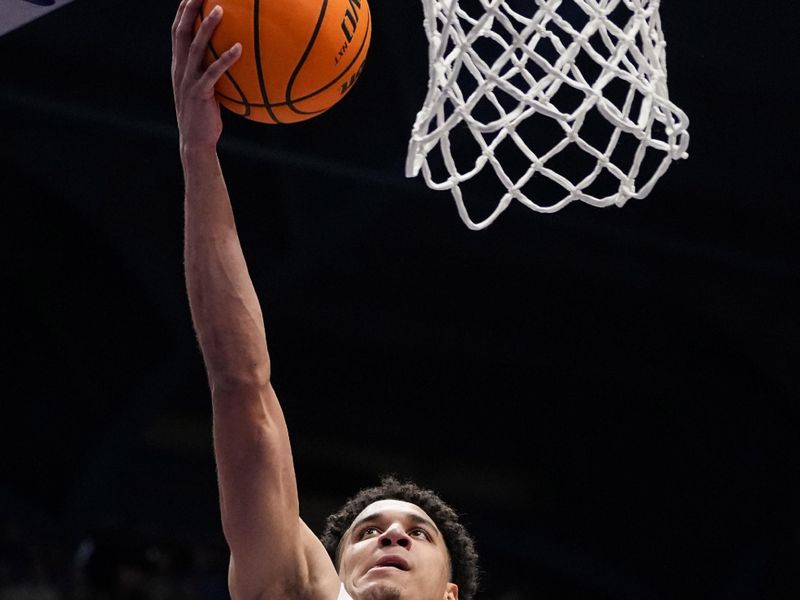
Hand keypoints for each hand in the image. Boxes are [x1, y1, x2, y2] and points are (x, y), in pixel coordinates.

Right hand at [171, 0, 241, 148]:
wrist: (195, 140)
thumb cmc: (205, 116)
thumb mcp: (206, 90)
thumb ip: (212, 72)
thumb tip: (233, 59)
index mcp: (179, 66)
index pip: (177, 31)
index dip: (183, 11)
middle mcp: (180, 69)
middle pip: (181, 31)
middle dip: (189, 9)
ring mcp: (188, 80)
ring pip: (196, 47)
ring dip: (207, 27)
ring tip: (220, 9)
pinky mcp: (200, 93)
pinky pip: (213, 72)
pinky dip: (226, 59)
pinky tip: (239, 48)